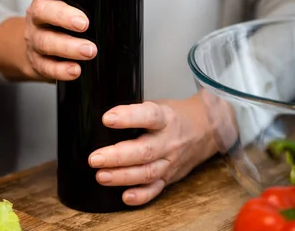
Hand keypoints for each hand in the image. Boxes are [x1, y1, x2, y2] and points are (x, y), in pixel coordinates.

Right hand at [24, 0, 151, 81]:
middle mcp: (38, 15)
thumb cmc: (64, 19)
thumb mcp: (80, 0)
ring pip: (45, 41)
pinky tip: (75, 70)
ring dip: (67, 46)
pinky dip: (61, 69)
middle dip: (63, 16)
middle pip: (42, 10)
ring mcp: (35, 39)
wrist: (36, 50)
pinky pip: (46, 66)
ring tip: (90, 51)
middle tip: (84, 23)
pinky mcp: (38, 63)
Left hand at [88, 95, 217, 206]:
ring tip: (101, 175)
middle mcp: (169, 141)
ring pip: (147, 172)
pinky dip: (141, 195)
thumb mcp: (159, 104)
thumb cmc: (174, 116)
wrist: (205, 130)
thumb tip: (106, 118)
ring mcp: (170, 161)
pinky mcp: (170, 176)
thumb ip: (136, 112)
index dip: (128, 117)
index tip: (107, 118)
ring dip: (122, 177)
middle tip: (94, 158)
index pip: (148, 116)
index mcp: (165, 118)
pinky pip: (156, 189)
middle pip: (144, 151)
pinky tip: (125, 196)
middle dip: (117, 156)